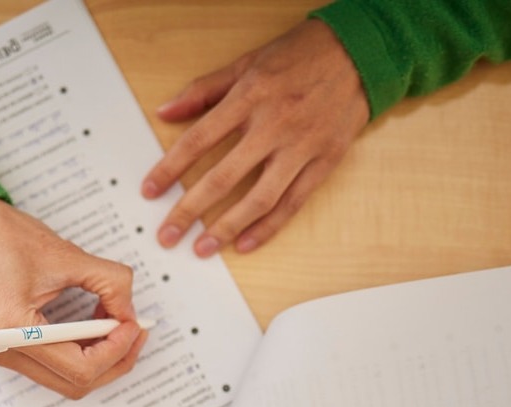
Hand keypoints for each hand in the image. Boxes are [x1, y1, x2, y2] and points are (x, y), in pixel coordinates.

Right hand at [0, 199, 147, 398]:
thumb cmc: (3, 235)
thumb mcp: (67, 255)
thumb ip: (110, 283)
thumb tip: (130, 313)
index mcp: (11, 327)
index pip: (79, 367)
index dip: (116, 349)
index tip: (133, 324)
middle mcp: (1, 349)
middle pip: (74, 384)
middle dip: (113, 360)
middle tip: (134, 330)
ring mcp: (0, 352)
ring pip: (64, 379)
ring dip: (97, 357)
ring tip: (114, 324)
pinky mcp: (3, 347)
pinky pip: (50, 365)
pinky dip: (78, 352)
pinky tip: (92, 327)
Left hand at [141, 19, 368, 256]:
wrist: (360, 53)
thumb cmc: (300, 56)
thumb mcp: (247, 63)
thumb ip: (204, 90)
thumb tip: (166, 112)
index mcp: (249, 98)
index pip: (198, 141)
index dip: (170, 169)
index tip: (150, 191)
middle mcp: (273, 126)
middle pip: (223, 177)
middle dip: (190, 210)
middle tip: (168, 234)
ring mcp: (301, 148)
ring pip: (259, 197)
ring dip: (227, 227)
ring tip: (203, 248)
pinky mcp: (324, 162)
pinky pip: (293, 203)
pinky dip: (269, 227)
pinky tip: (245, 243)